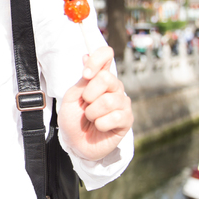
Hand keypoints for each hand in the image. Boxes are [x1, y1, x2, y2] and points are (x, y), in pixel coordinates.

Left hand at [59, 46, 132, 160]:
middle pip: (106, 78)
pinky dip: (100, 124)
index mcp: (100, 77)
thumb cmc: (74, 119)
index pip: (106, 55)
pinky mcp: (127, 120)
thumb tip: (86, 56)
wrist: (75, 143)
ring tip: (91, 118)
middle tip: (85, 105)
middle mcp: (114, 87)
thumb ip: (83, 80)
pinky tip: (99, 127)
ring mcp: (123, 103)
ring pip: (108, 101)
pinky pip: (114, 117)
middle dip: (89, 95)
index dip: (97, 60)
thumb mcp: (72, 97)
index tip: (85, 74)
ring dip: (92, 113)